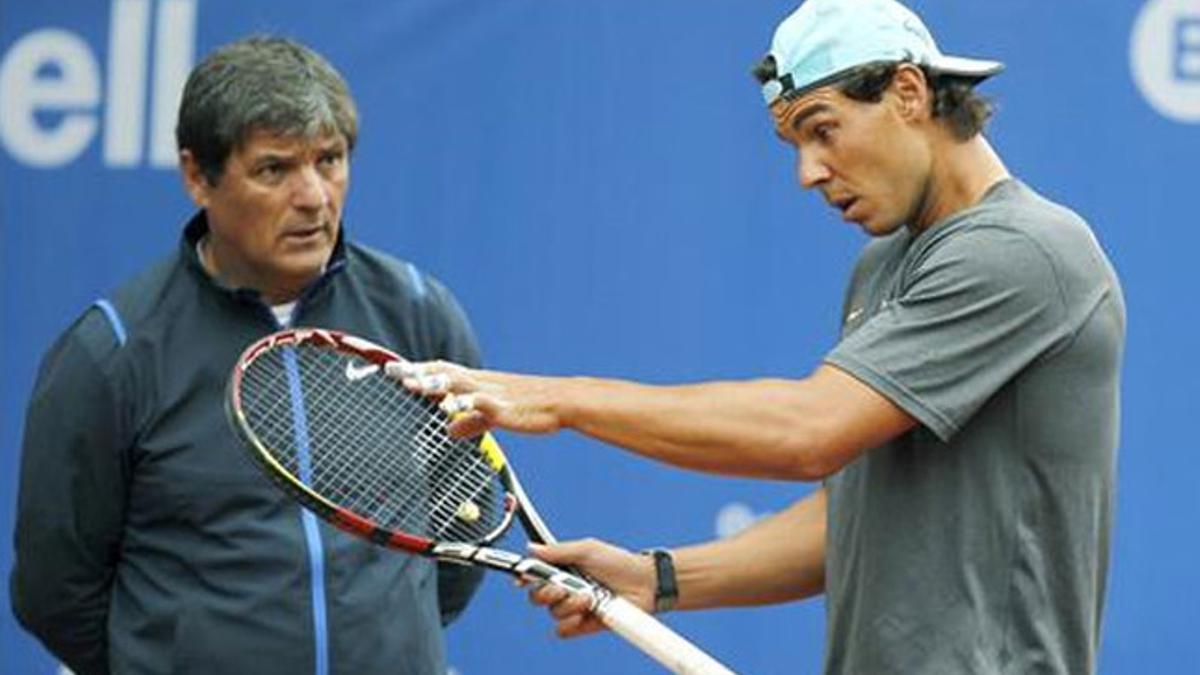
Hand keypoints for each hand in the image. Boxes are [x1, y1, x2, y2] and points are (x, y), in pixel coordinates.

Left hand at [385, 360, 563, 437]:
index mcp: (476, 383)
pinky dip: (465, 404)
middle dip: (417, 371)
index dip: (416, 369)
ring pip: (459, 382)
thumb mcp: (492, 416)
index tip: (391, 369)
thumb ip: (470, 422)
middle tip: (390, 371)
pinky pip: (481, 403)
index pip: (441, 370)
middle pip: (443, 372)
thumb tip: (449, 431)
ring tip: (413, 384)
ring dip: (435, 382)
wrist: (562, 402)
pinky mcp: (504, 406)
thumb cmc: (529, 407)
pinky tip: (450, 408)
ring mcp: (492, 392)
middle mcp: (480, 382)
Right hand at [525, 539, 655, 638]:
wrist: (644, 584)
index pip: (535, 575)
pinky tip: (586, 613)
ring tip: (590, 597)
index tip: (522, 579)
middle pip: (537, 597)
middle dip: (547, 592)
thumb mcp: (588, 549)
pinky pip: (562, 631)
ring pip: (553, 613)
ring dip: (569, 605)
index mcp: (564, 569)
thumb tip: (531, 548)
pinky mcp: (583, 625)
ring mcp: (574, 608)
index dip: (524, 577)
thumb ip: (558, 551)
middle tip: (563, 588)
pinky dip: (571, 623)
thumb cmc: (619, 562)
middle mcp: (566, 590)